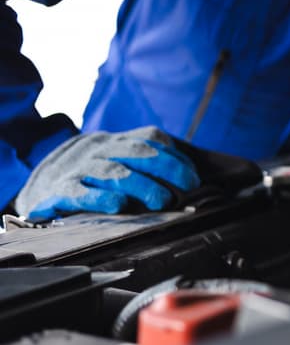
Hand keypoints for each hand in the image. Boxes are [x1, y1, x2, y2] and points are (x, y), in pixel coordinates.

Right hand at [14, 126, 199, 219]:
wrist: (40, 185)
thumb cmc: (91, 176)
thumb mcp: (117, 160)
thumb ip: (147, 163)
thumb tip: (189, 178)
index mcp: (116, 141)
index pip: (150, 138)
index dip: (175, 156)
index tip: (194, 177)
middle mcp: (99, 149)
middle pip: (137, 152)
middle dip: (166, 168)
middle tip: (187, 186)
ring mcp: (79, 168)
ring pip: (114, 172)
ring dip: (141, 186)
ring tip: (161, 200)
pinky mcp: (60, 190)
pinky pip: (81, 193)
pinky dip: (101, 198)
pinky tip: (119, 206)